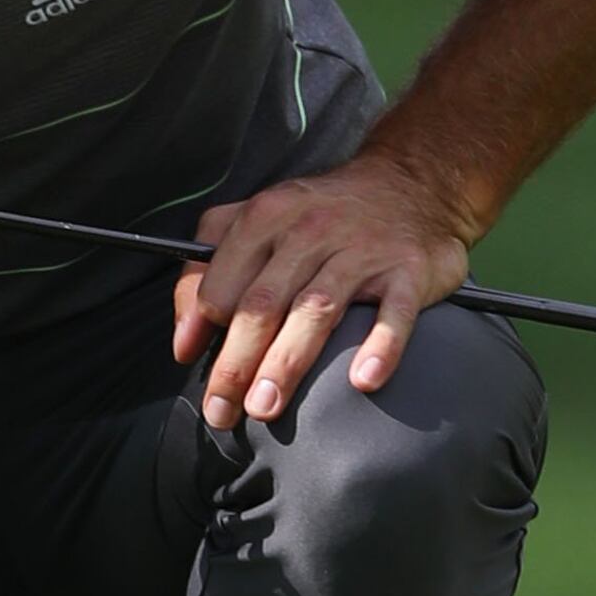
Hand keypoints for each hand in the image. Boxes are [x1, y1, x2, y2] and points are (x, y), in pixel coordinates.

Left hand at [176, 155, 472, 429]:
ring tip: (265, 407)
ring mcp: (362, 251)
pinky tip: (362, 381)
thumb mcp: (261, 218)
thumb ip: (210, 267)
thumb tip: (184, 340)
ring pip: (316, 309)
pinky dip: (380, 347)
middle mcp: (311, 230)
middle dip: (236, 361)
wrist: (411, 184)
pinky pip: (393, 313)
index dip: (201, 326)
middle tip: (222, 411)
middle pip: (262, 302)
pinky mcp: (407, 271)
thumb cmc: (323, 214)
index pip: (223, 279)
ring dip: (286, 361)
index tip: (193, 366)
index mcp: (267, 217)